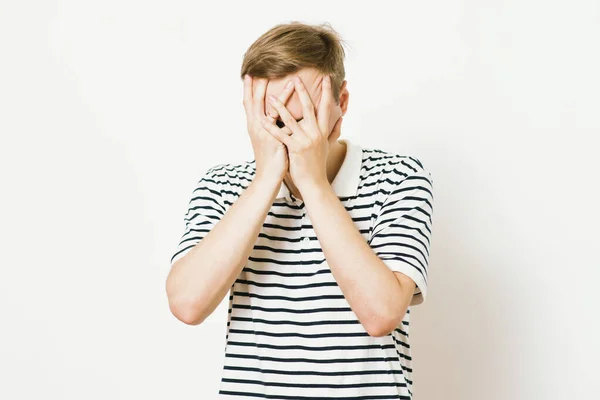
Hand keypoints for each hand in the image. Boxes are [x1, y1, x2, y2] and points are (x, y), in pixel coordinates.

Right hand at [242, 75, 294, 183]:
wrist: (269, 176)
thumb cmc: (272, 158)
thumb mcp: (270, 139)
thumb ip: (273, 126)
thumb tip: (279, 115)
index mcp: (255, 126)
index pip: (250, 104)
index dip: (249, 90)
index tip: (250, 75)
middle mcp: (256, 127)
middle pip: (252, 102)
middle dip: (253, 86)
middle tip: (255, 70)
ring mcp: (263, 132)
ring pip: (264, 108)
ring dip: (271, 93)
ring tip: (279, 78)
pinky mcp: (271, 138)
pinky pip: (277, 120)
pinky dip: (282, 107)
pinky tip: (289, 98)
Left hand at [260, 74, 342, 191]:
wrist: (314, 182)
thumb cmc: (318, 163)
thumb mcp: (327, 145)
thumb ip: (333, 130)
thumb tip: (341, 119)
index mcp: (322, 131)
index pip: (325, 107)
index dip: (326, 92)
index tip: (327, 78)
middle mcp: (315, 133)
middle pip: (309, 108)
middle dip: (302, 92)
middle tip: (296, 78)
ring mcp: (305, 141)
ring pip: (291, 120)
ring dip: (281, 107)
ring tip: (272, 96)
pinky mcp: (296, 149)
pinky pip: (281, 135)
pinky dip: (272, 127)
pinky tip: (263, 119)